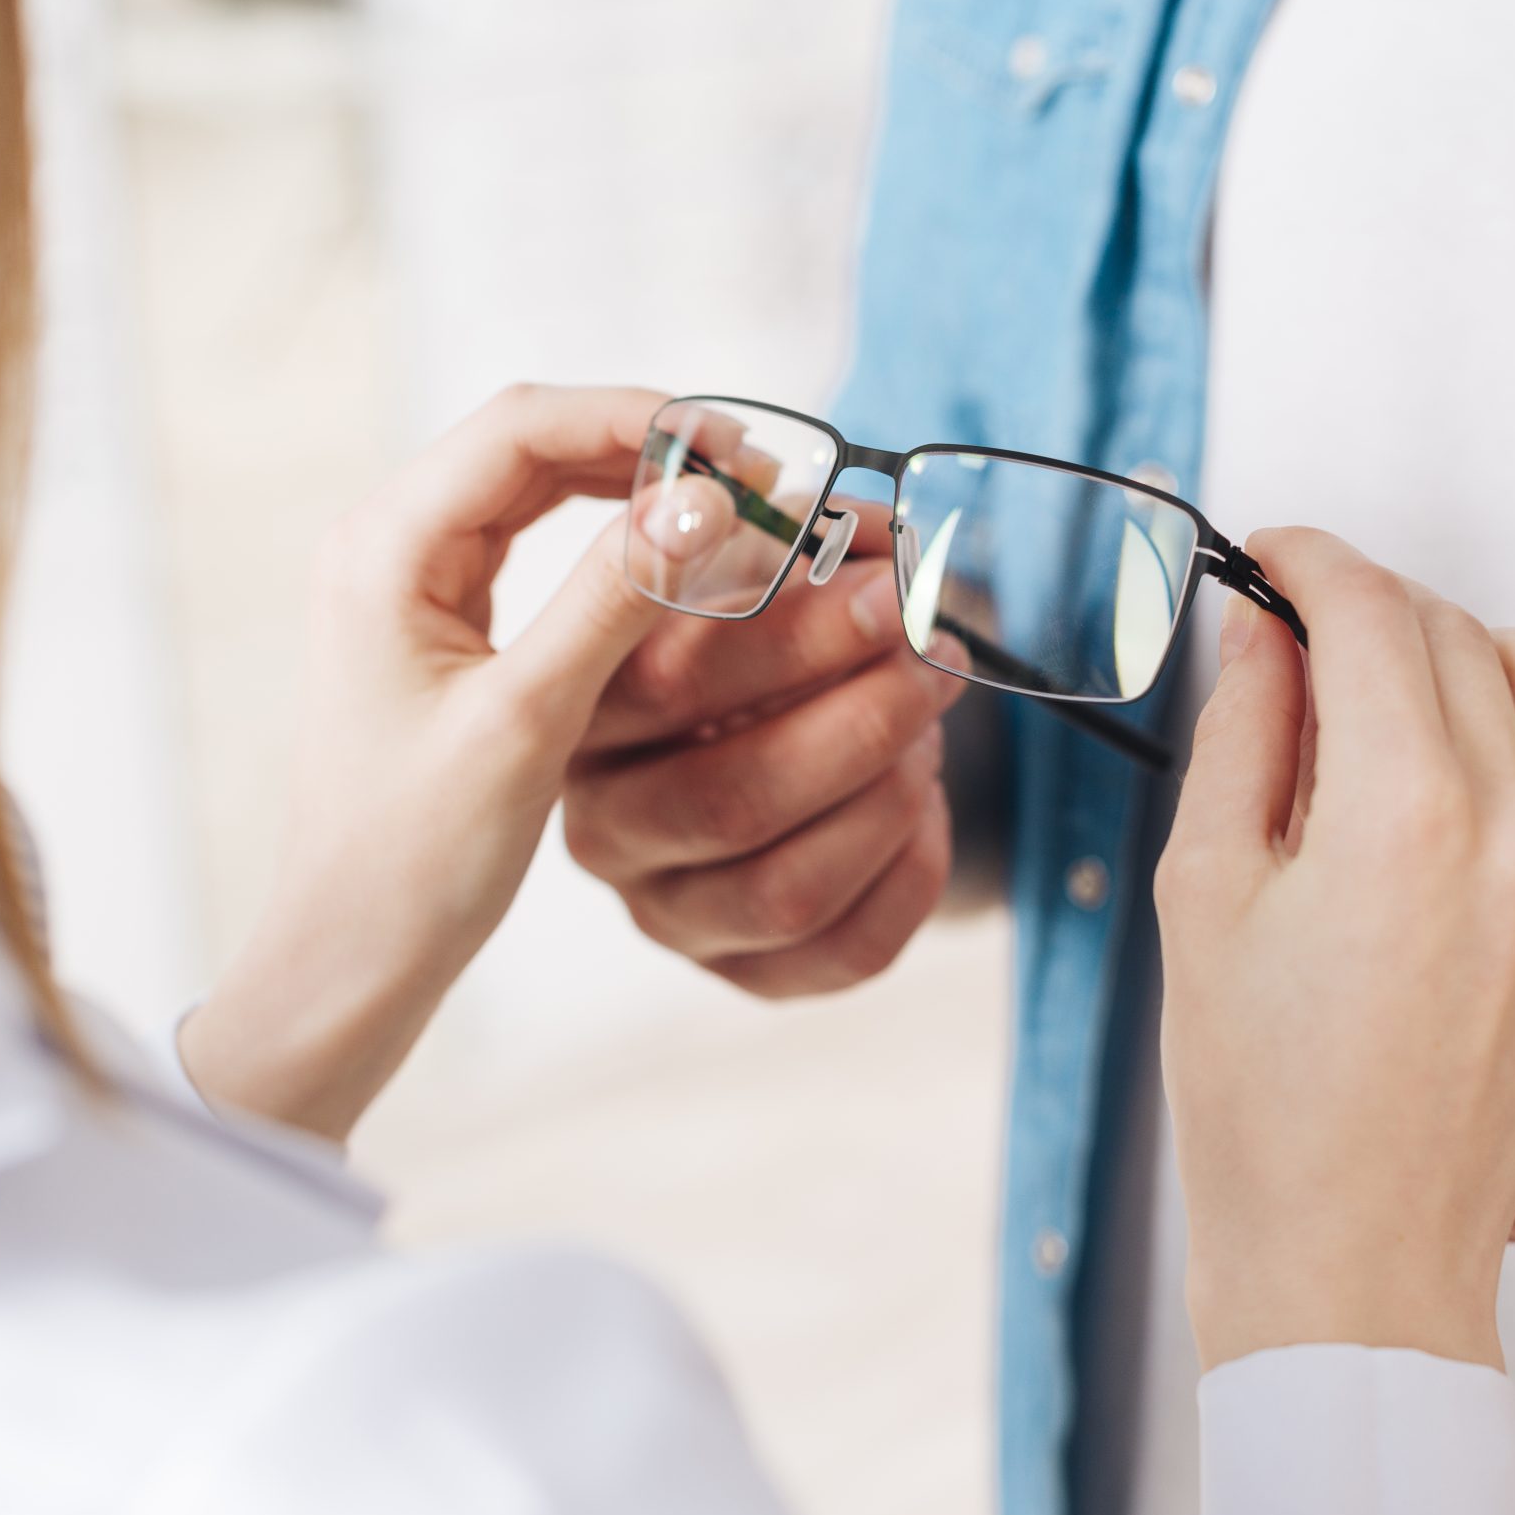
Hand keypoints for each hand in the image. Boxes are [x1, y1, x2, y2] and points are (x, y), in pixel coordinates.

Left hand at [180, 385, 681, 1138]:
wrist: (349, 957)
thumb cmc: (413, 859)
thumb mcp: (527, 724)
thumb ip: (611, 600)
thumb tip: (706, 504)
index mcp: (384, 550)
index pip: (523, 426)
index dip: (640, 421)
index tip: (742, 455)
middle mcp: (388, 546)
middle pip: (532, 441)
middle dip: (649, 446)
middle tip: (760, 482)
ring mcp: (413, 585)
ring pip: (538, 488)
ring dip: (636, 487)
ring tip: (736, 511)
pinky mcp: (443, 629)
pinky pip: (536, 546)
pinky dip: (611, 539)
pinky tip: (677, 559)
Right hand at [561, 487, 961, 999]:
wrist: (770, 747)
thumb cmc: (755, 653)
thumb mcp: (762, 581)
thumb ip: (808, 548)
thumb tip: (877, 539)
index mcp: (582, 714)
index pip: (667, 684)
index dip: (790, 635)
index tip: (885, 587)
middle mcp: (606, 829)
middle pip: (731, 798)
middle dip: (859, 721)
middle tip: (933, 654)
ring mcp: (671, 915)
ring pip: (787, 888)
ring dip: (886, 797)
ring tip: (928, 728)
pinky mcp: (748, 975)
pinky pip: (845, 950)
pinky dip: (910, 872)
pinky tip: (925, 804)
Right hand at [1156, 529, 1514, 1372]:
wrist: (1361, 1255)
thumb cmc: (1260, 1099)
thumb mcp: (1208, 896)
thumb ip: (1243, 734)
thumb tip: (1263, 627)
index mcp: (1400, 812)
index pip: (1366, 610)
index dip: (1305, 561)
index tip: (1265, 560)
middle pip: (1453, 628)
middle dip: (1367, 608)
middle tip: (1300, 645)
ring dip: (1472, 651)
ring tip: (1402, 705)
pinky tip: (1507, 759)